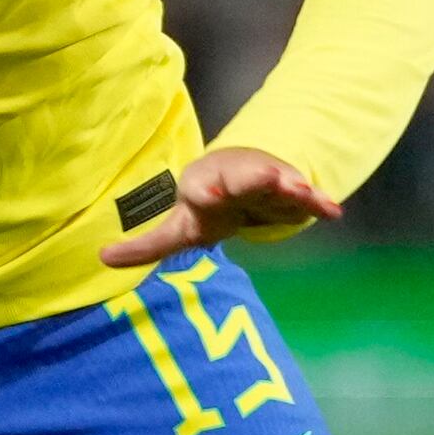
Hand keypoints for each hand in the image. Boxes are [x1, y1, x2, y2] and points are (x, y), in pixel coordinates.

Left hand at [102, 143, 338, 268]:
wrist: (245, 178)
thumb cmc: (207, 207)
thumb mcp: (179, 228)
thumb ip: (145, 246)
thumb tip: (102, 257)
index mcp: (205, 188)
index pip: (201, 189)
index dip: (204, 191)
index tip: (206, 194)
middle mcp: (237, 181)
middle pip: (244, 178)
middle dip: (255, 179)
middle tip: (270, 180)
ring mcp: (267, 183)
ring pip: (278, 180)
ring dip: (289, 184)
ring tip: (300, 189)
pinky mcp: (292, 192)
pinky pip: (307, 196)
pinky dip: (319, 201)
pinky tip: (332, 211)